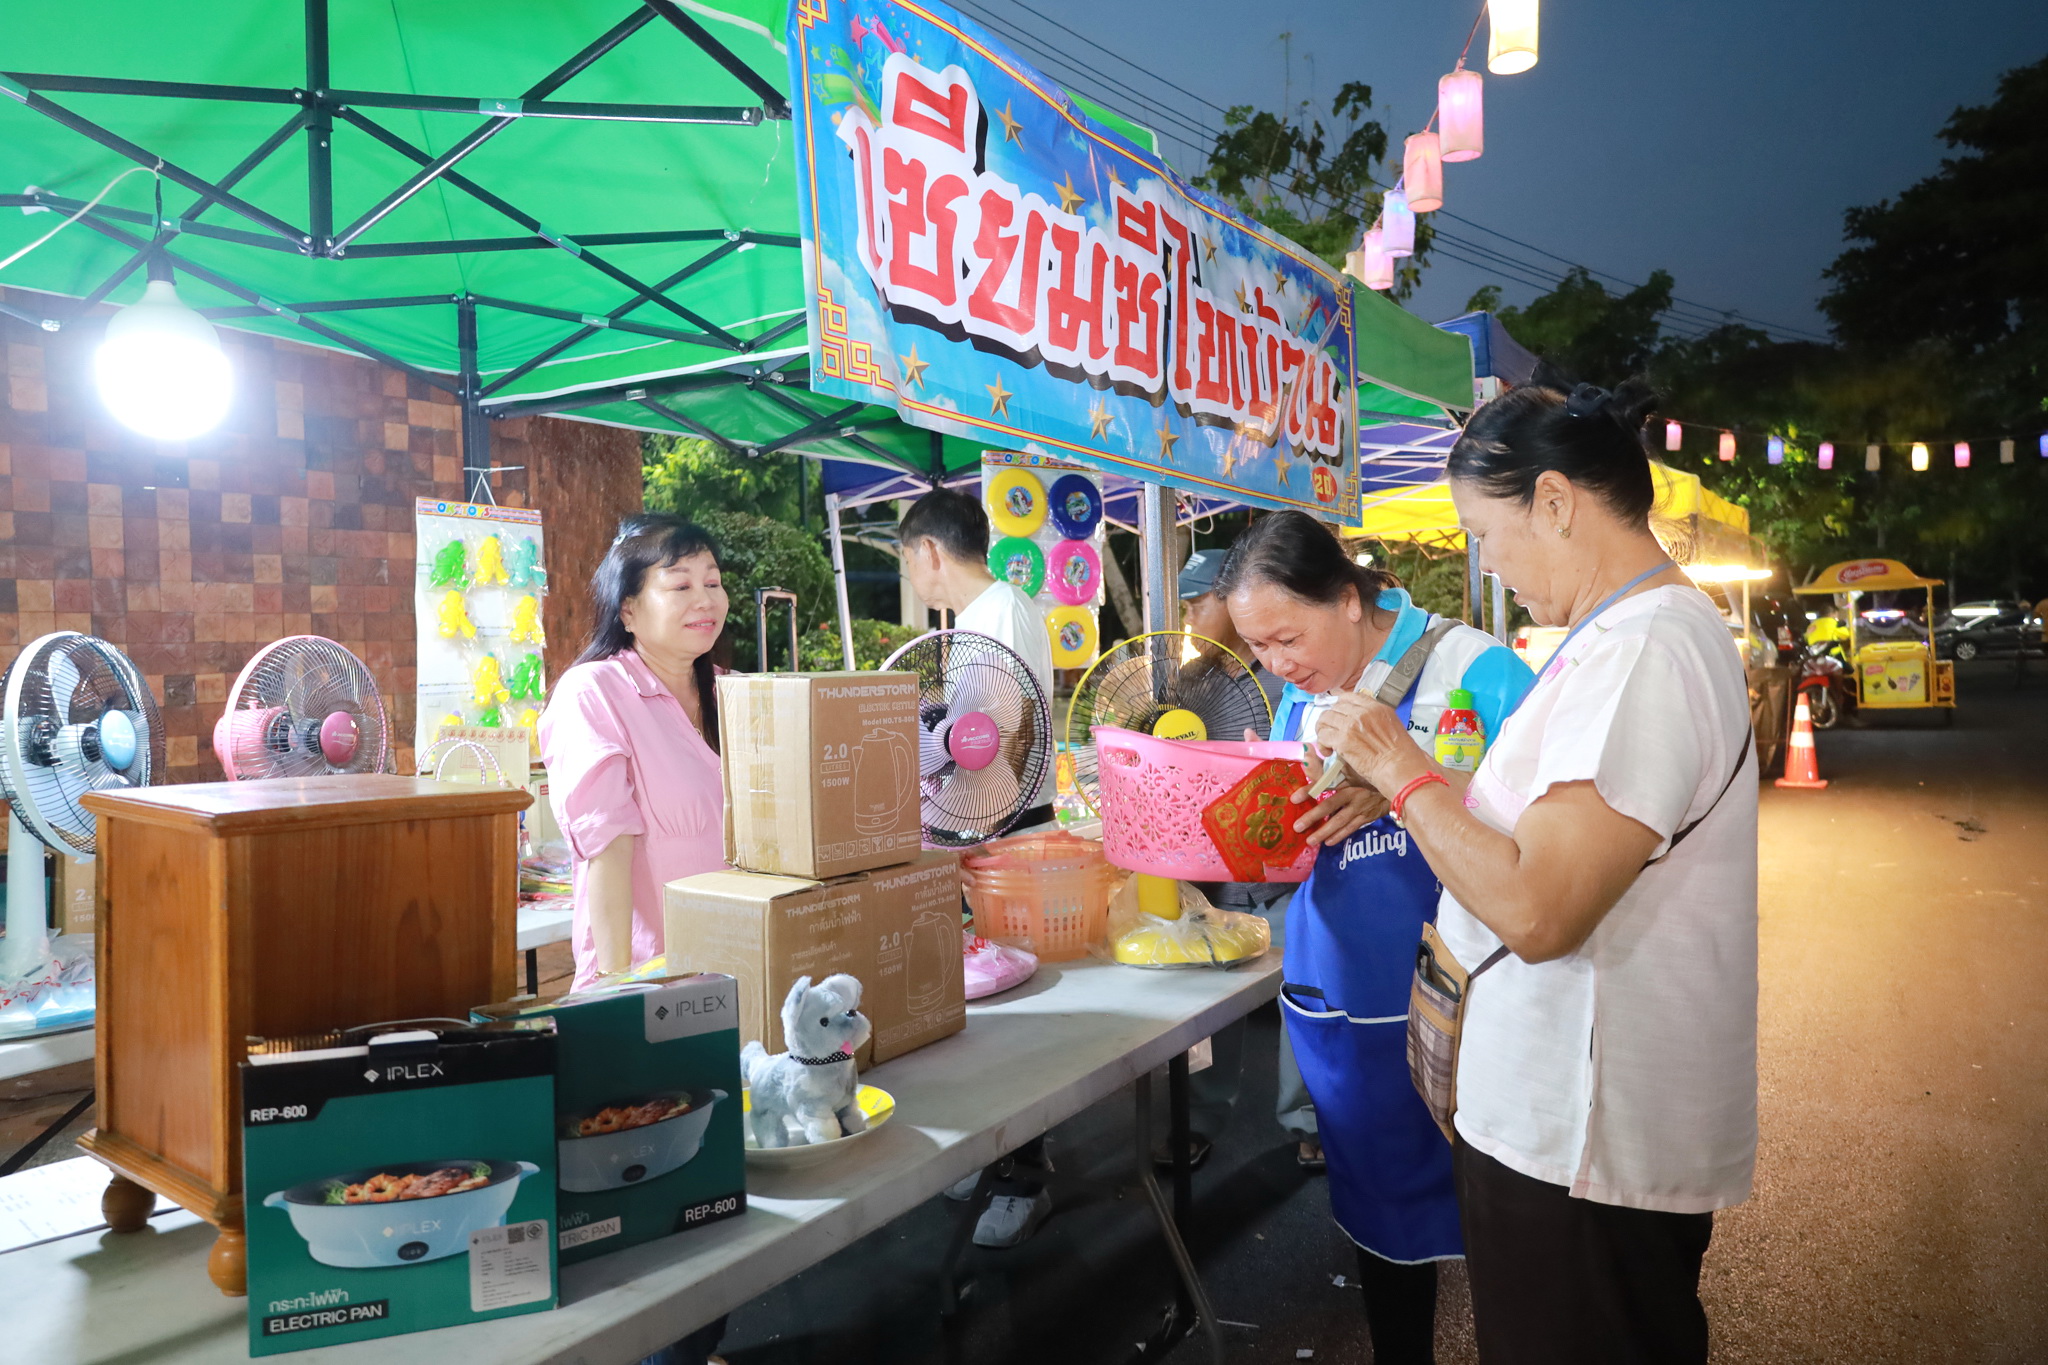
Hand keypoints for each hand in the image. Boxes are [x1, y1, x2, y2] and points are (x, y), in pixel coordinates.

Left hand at [1289, 746, 1390, 846]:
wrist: (1396, 783)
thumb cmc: (1367, 772)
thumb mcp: (1349, 764)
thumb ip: (1326, 762)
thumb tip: (1307, 751)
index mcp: (1346, 778)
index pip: (1324, 782)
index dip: (1309, 790)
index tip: (1294, 798)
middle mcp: (1352, 792)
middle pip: (1330, 805)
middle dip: (1313, 817)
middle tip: (1297, 827)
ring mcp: (1360, 806)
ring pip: (1340, 821)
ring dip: (1325, 832)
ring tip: (1310, 840)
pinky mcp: (1367, 816)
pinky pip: (1352, 828)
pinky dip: (1340, 835)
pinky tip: (1328, 842)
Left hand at [1315, 693, 1431, 794]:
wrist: (1401, 768)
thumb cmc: (1401, 754)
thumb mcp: (1392, 726)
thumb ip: (1374, 719)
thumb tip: (1359, 722)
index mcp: (1376, 707)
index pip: (1349, 697)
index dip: (1339, 706)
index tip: (1337, 715)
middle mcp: (1362, 712)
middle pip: (1334, 708)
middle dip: (1330, 720)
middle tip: (1331, 733)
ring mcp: (1352, 724)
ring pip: (1325, 719)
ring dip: (1323, 731)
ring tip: (1328, 744)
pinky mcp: (1343, 740)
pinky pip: (1323, 735)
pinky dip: (1322, 744)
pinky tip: (1328, 752)